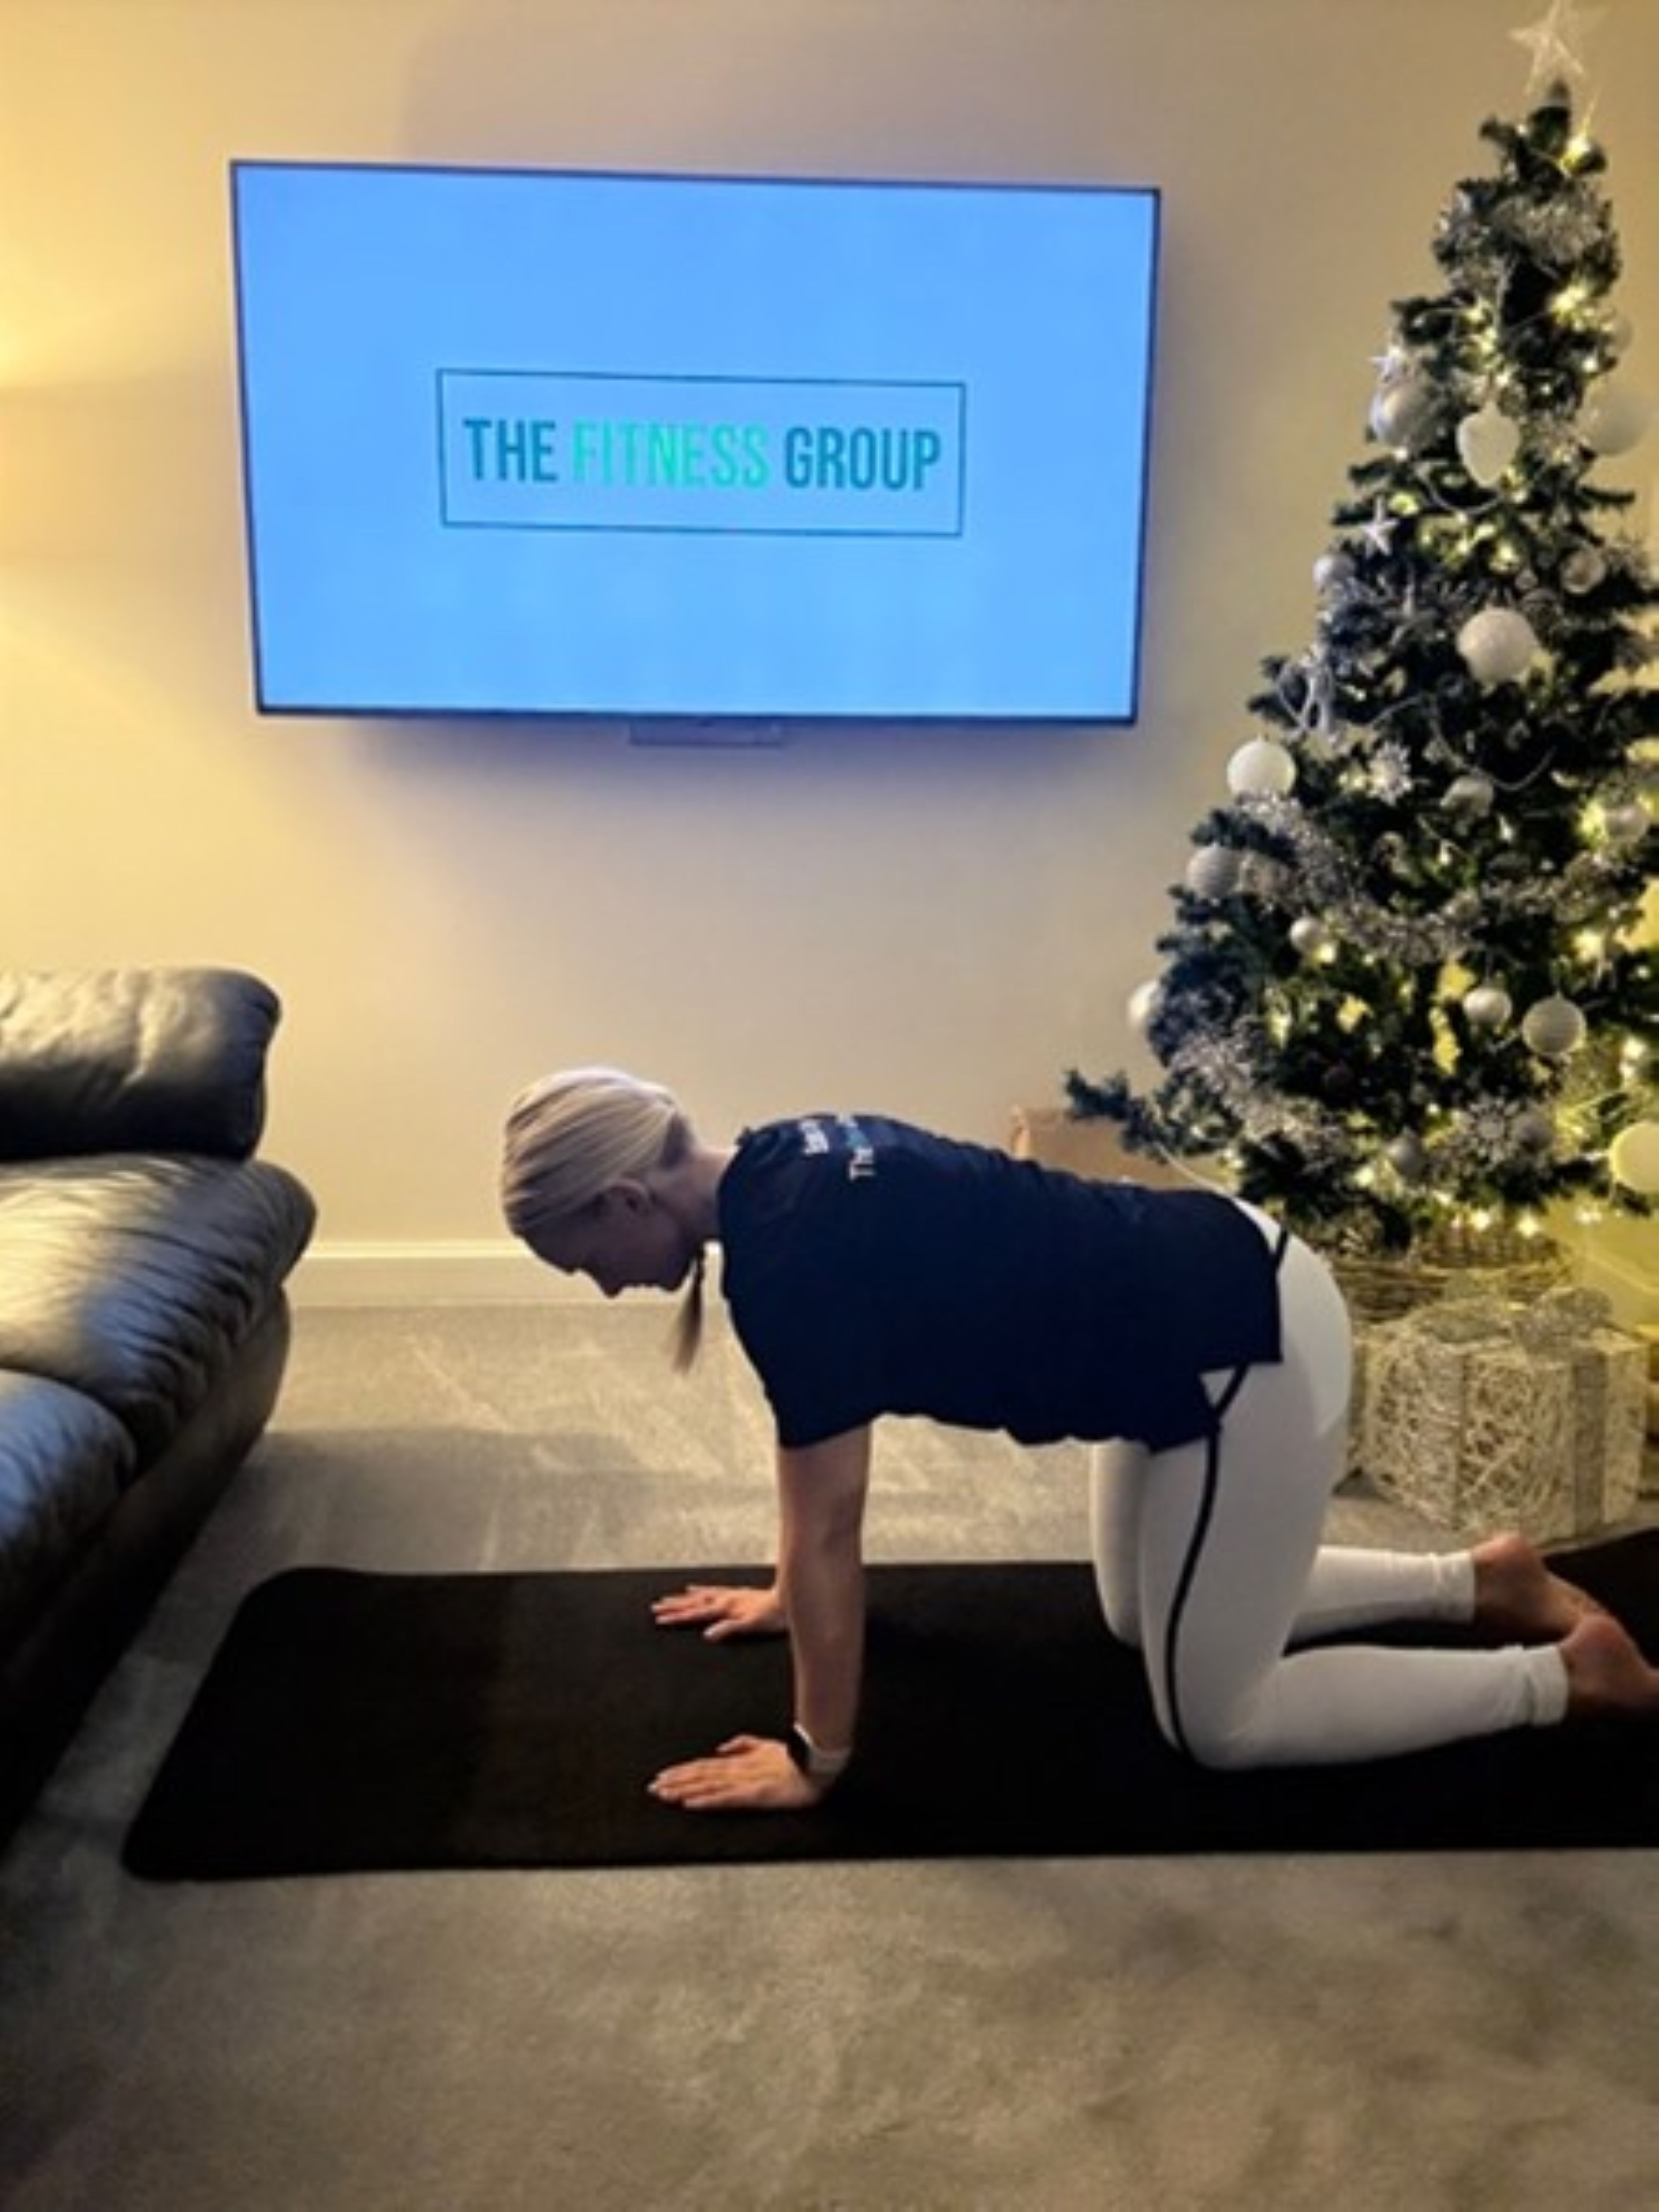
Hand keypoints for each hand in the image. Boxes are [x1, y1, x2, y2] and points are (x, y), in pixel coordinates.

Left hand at [647, 1734, 824, 1813]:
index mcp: (739, 1762)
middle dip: (675, 1781)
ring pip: (706, 1785)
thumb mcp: (765, 1747)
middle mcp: (737, 1771)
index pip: (703, 1766)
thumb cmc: (794, 1759)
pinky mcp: (753, 1795)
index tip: (662, 1776)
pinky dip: (705, 1800)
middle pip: (699, 1775)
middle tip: (652, 1787)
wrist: (815, 1767)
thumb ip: (744, 1744)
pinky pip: (725, 1799)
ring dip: (683, 1790)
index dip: (681, 1770)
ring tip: (664, 1794)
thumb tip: (722, 1747)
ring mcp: (744, 1783)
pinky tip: (690, 1803)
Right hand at [650, 1582, 786, 1640]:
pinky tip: (693, 1588)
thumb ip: (728, 1629)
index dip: (677, 1618)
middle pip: (692, 1603)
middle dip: (673, 1607)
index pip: (695, 1614)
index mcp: (724, 1608)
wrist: (788, 1601)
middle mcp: (723, 1599)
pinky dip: (699, 1589)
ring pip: (699, 1595)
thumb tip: (707, 1635)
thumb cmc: (771, 1616)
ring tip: (666, 1598)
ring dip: (682, 1598)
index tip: (660, 1620)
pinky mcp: (735, 1593)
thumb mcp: (750, 1626)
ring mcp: (728, 1595)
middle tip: (655, 1608)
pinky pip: (711, 1590)